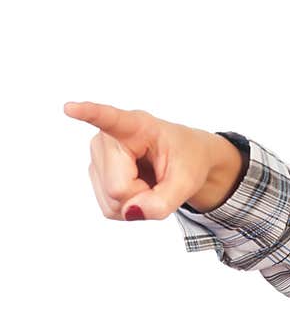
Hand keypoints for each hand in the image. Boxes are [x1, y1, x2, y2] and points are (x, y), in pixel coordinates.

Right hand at [63, 101, 217, 220]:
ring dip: (137, 202)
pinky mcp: (95, 176)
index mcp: (136, 125)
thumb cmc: (187, 160)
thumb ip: (165, 201)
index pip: (109, 119)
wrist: (185, 161)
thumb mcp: (188, 181)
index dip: (89, 114)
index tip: (70, 108)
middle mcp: (108, 139)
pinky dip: (130, 207)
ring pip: (112, 202)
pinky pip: (110, 208)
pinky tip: (140, 188)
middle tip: (160, 180)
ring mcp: (97, 158)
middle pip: (118, 188)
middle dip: (143, 195)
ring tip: (150, 181)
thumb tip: (130, 212)